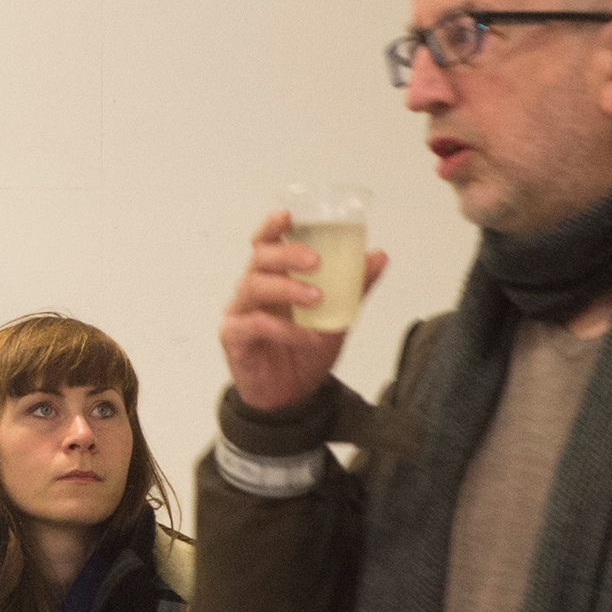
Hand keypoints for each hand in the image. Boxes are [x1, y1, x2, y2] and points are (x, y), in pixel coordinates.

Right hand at [219, 208, 389, 417]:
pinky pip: (255, 325)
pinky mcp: (233, 338)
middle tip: (316, 262)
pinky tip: (306, 336)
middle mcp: (252, 290)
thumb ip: (354, 287)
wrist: (291, 396)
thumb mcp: (338, 316)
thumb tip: (379, 255)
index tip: (288, 215)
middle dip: (287, 254)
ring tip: (317, 299)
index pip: (266, 243)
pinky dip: (284, 329)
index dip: (272, 226)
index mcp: (273, 277)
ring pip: (254, 286)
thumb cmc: (306, 351)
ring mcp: (239, 313)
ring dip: (287, 289)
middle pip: (258, 259)